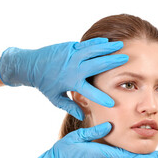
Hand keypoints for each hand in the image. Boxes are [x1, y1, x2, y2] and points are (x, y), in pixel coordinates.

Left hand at [0, 38, 127, 119]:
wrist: (31, 66)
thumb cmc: (44, 84)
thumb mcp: (55, 98)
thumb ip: (69, 106)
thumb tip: (82, 116)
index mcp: (70, 82)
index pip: (88, 92)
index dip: (100, 98)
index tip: (112, 103)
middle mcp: (72, 68)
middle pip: (95, 65)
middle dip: (111, 63)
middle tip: (126, 60)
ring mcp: (71, 56)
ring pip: (92, 51)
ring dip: (107, 49)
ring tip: (121, 46)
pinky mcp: (69, 47)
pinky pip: (85, 45)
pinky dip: (96, 43)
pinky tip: (107, 41)